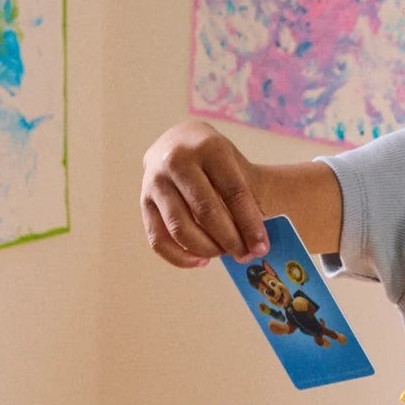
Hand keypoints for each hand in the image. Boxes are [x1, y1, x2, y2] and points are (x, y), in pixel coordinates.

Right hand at [140, 119, 268, 268]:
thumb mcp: (236, 166)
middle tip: (245, 255)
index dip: (250, 224)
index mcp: (209, 147)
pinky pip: (159, 240)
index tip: (261, 247)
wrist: (179, 143)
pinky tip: (202, 261)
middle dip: (230, 240)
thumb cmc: (215, 161)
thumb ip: (248, 199)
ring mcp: (156, 181)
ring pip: (181, 229)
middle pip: (206, 212)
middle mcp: (177, 161)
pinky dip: (181, 258)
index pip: (234, 192)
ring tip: (224, 253)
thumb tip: (256, 245)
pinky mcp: (144, 202)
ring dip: (207, 249)